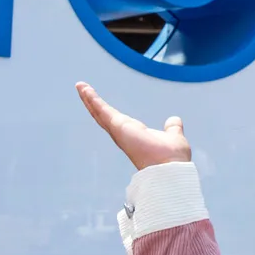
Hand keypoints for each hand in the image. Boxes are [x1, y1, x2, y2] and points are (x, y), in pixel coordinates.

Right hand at [76, 82, 190, 169]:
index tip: (99, 102)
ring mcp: (118, 131)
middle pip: (102, 116)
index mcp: (134, 134)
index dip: (107, 111)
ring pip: (99, 112)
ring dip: (89, 99)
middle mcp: (123, 134)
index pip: (116, 120)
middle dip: (92, 103)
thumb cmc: (172, 158)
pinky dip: (92, 99)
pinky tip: (84, 89)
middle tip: (83, 90)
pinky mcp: (117, 126)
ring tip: (80, 86)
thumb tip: (174, 121)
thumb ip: (172, 128)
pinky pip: (102, 110)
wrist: (170, 168)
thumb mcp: (173, 136)